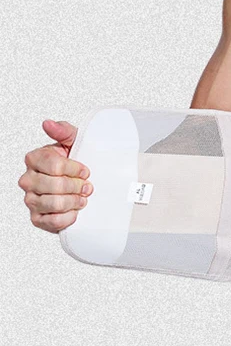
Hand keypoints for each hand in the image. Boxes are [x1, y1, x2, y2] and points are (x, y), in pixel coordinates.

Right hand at [18, 119, 92, 233]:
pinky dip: (68, 217)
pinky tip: (75, 210)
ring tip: (82, 197)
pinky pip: (52, 221)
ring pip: (54, 203)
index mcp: (34, 159)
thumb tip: (48, 124)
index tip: (85, 171)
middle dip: (77, 186)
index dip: (75, 169)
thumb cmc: (76, 160)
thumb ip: (63, 130)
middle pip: (55, 185)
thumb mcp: (74, 141)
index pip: (55, 165)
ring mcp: (31, 200)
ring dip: (74, 201)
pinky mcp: (37, 218)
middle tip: (87, 186)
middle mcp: (28, 180)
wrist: (80, 183)